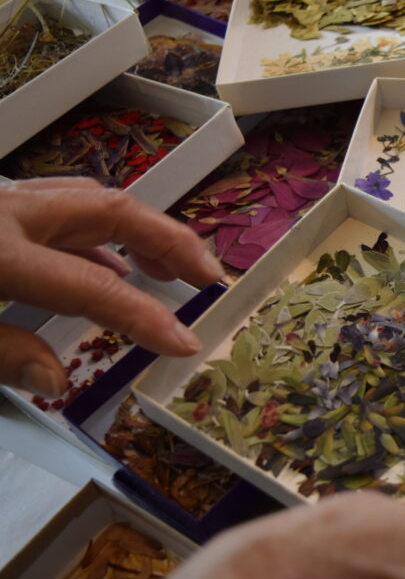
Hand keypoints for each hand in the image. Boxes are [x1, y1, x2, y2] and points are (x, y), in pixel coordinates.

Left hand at [0, 178, 223, 396]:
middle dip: (170, 241)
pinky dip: (96, 236)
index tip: (185, 341)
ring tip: (170, 271)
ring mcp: (3, 198)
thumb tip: (55, 380)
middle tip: (209, 277)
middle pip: (110, 211)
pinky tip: (111, 264)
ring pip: (89, 199)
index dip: (145, 315)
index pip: (90, 285)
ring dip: (140, 232)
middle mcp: (8, 211)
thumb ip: (2, 355)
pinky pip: (59, 207)